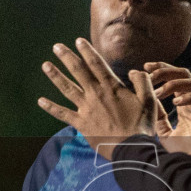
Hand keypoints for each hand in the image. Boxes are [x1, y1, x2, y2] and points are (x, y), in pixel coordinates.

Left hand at [38, 38, 162, 156]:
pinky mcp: (81, 124)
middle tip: (56, 46)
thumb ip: (143, 82)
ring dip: (55, 76)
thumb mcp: (150, 101)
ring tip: (45, 65)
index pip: (96, 64)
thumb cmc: (142, 126)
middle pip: (78, 71)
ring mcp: (87, 109)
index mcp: (112, 87)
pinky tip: (40, 100)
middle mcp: (96, 95)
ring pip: (67, 88)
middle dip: (67, 57)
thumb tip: (135, 71)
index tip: (78, 40)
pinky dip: (51, 107)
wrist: (132, 149)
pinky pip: (62, 114)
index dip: (87, 51)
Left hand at [143, 62, 190, 160]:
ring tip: (158, 93)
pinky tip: (175, 103)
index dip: (161, 69)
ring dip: (173, 84)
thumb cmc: (183, 153)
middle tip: (149, 74)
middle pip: (184, 74)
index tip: (144, 68)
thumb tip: (147, 99)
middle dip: (166, 71)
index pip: (175, 78)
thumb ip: (158, 116)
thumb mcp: (165, 133)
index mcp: (185, 103)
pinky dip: (189, 98)